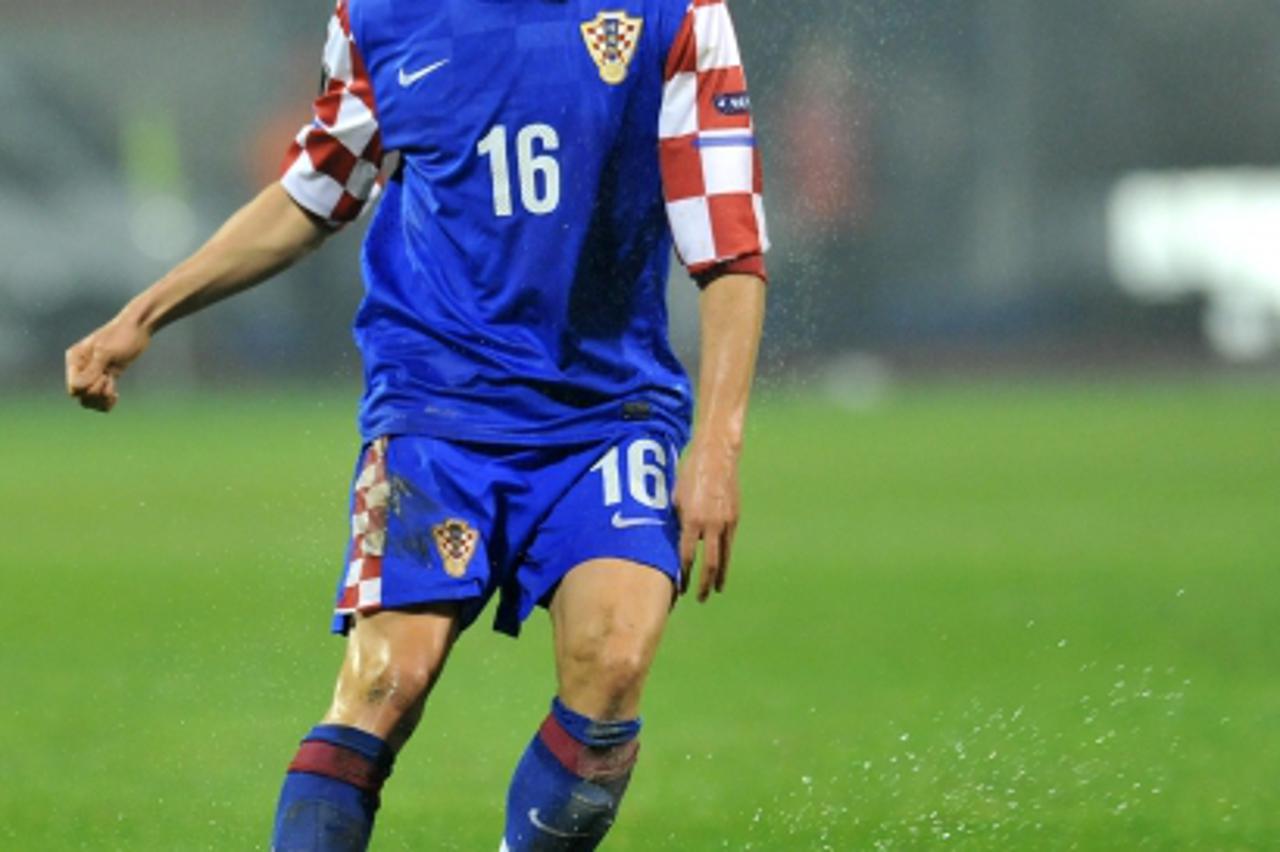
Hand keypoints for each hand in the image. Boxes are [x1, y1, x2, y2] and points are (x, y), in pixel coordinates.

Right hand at [65, 315, 150, 411]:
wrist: (138, 329)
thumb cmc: (121, 335)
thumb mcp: (106, 352)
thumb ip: (92, 370)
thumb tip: (77, 389)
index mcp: (75, 360)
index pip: (74, 388)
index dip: (88, 388)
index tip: (103, 376)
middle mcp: (82, 369)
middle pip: (81, 396)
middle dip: (96, 394)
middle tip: (109, 380)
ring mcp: (94, 374)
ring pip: (90, 400)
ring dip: (102, 400)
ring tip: (113, 392)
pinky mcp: (107, 378)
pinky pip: (101, 398)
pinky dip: (107, 402)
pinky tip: (116, 397)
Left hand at [674, 437, 740, 601]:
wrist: (717, 455)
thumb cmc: (690, 473)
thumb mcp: (675, 497)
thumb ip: (676, 521)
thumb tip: (671, 541)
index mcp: (692, 519)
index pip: (687, 555)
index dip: (683, 574)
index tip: (679, 587)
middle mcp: (711, 524)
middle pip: (709, 563)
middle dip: (703, 582)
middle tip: (699, 597)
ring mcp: (725, 522)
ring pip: (724, 557)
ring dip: (719, 576)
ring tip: (715, 589)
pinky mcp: (735, 517)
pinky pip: (729, 543)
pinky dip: (725, 558)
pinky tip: (722, 567)